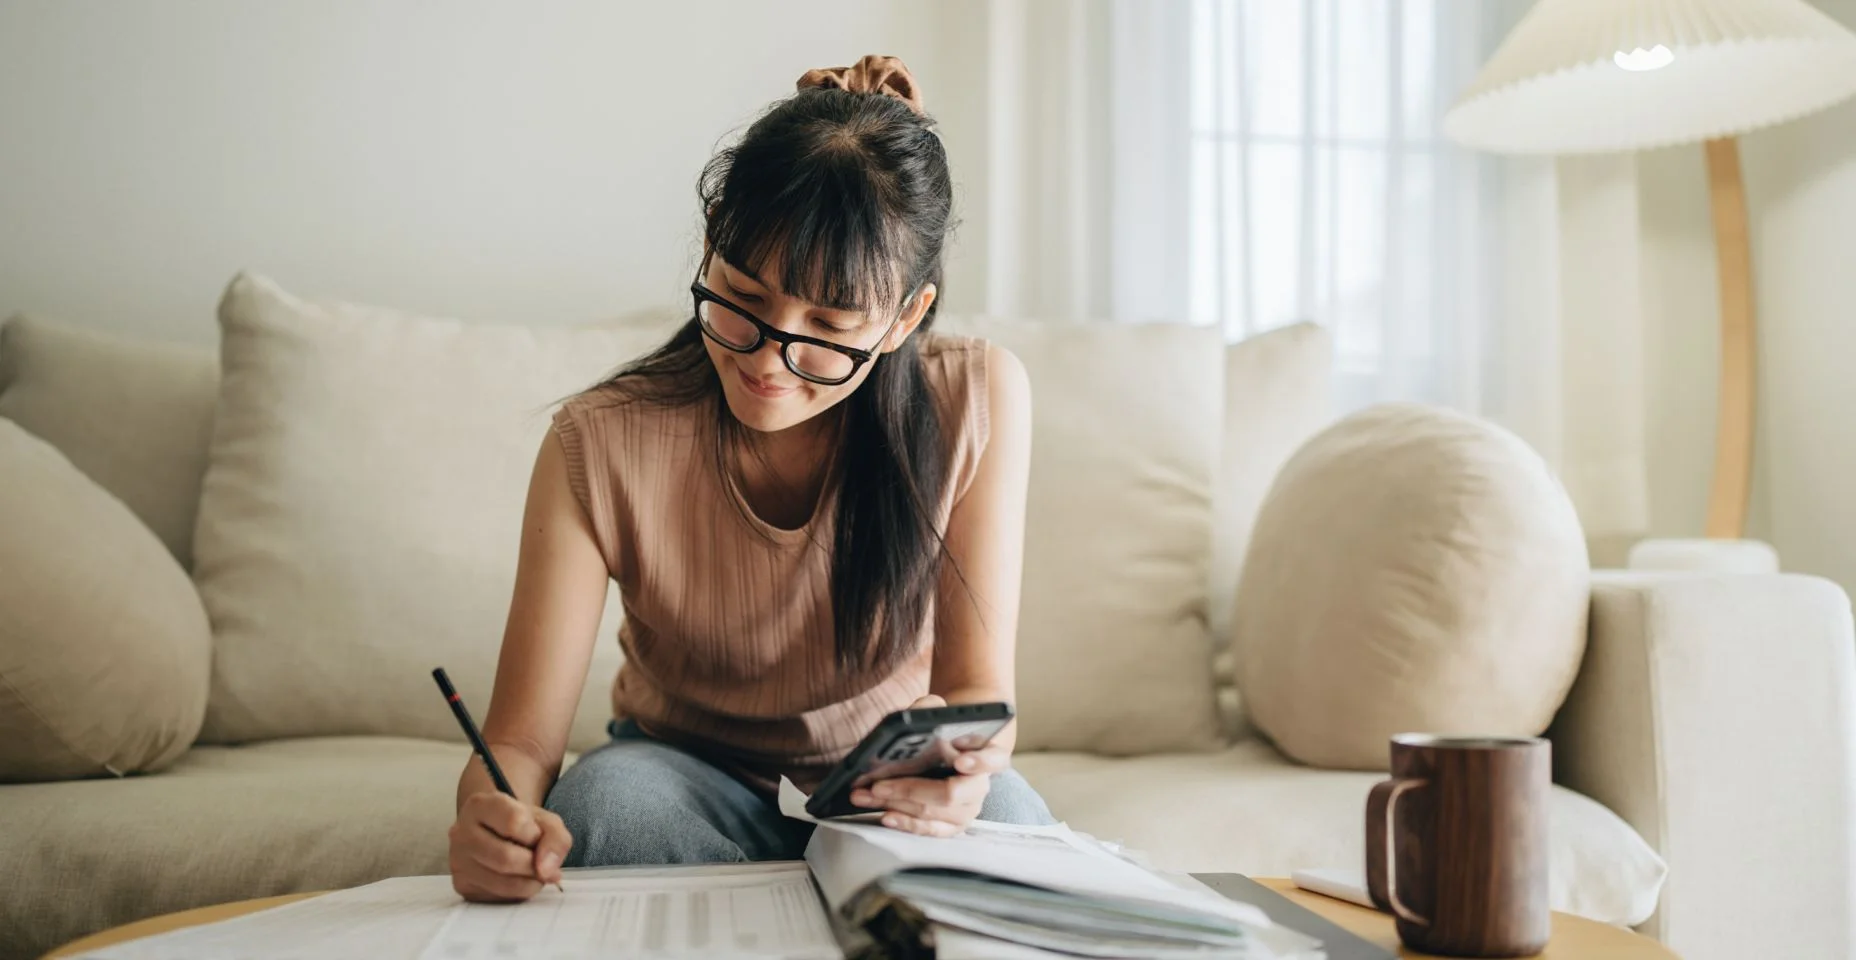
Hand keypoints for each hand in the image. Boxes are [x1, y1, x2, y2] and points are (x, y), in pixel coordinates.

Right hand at [448, 791, 571, 901]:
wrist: (498, 835)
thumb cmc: (522, 826)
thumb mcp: (545, 821)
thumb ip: (555, 839)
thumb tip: (547, 871)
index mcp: (480, 805)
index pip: (514, 822)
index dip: (534, 834)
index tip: (536, 836)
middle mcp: (461, 832)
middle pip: (506, 858)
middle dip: (533, 865)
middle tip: (540, 862)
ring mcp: (458, 861)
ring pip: (503, 883)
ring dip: (529, 882)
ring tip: (533, 871)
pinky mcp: (461, 885)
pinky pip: (497, 898)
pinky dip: (518, 893)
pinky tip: (517, 879)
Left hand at [851, 694, 1011, 836]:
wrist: (948, 752)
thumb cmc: (943, 734)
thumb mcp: (938, 713)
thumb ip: (929, 708)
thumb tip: (914, 713)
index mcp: (987, 754)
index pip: (993, 759)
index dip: (979, 762)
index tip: (960, 760)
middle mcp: (980, 785)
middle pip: (950, 793)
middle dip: (911, 789)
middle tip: (879, 784)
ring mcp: (967, 809)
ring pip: (932, 813)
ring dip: (896, 804)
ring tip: (868, 795)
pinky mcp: (951, 826)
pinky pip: (929, 830)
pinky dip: (906, 823)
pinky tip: (886, 815)